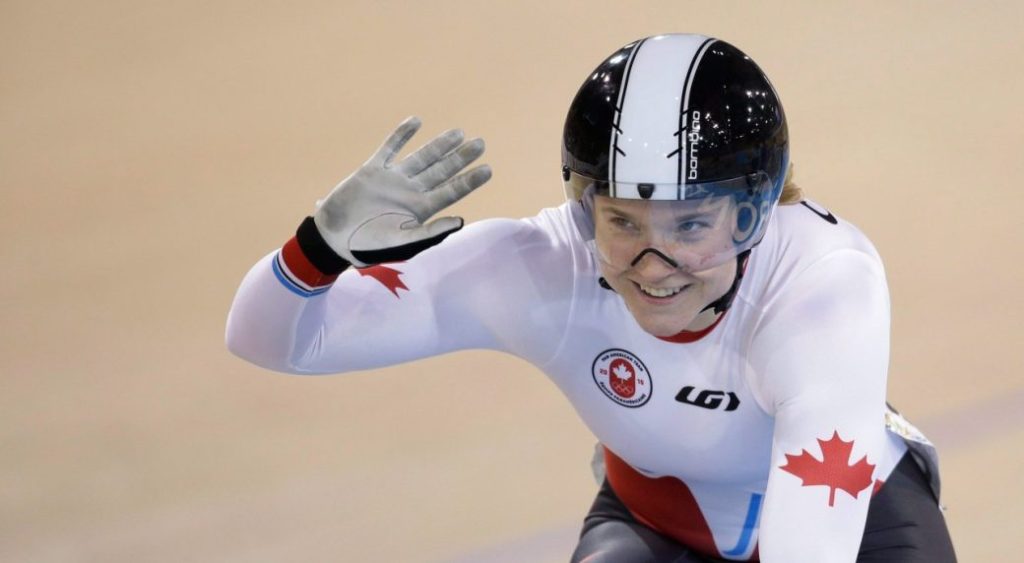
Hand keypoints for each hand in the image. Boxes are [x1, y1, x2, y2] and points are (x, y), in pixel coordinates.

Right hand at [313, 116, 491, 266]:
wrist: (334, 239)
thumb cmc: (369, 247)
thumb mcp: (404, 243)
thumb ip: (431, 232)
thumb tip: (461, 221)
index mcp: (420, 210)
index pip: (451, 191)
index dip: (469, 180)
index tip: (488, 169)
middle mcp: (410, 191)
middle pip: (441, 170)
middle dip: (460, 157)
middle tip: (481, 143)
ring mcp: (392, 179)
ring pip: (421, 157)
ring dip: (439, 145)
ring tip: (458, 133)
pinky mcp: (371, 170)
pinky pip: (389, 148)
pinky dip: (401, 135)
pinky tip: (415, 122)